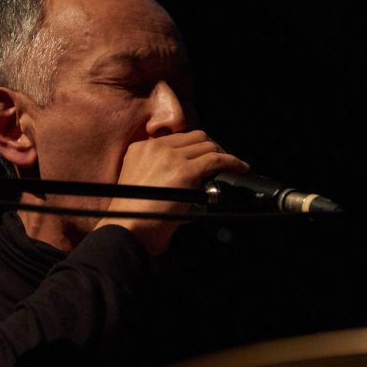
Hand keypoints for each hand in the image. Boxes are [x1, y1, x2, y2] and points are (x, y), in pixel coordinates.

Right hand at [95, 131, 248, 254]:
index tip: (204, 155)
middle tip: (220, 161)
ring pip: (207, 145)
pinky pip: (217, 159)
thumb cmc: (132, 217)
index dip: (195, 147)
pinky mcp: (185, 171)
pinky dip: (232, 162)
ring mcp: (170, 157)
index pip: (177, 139)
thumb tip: (186, 177)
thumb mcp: (140, 184)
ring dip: (222, 154)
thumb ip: (157, 173)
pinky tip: (240, 168)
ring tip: (231, 165)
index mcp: (141, 149)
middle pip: (194, 137)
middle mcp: (155, 148)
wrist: (127, 229)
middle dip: (210, 147)